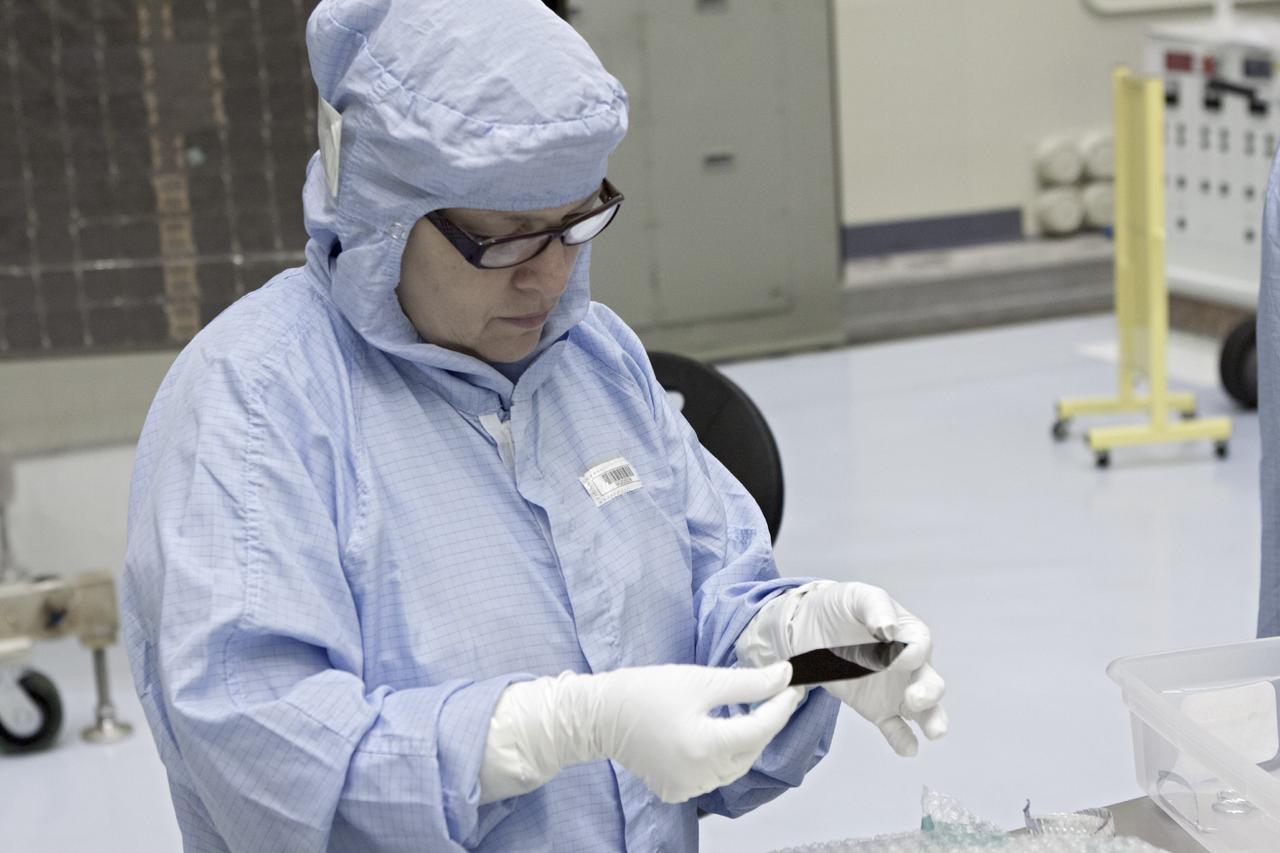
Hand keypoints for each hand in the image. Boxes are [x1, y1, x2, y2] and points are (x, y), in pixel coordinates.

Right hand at [586, 662, 803, 802]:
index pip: (760, 729)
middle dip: (764, 722)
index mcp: (706, 746)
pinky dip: (722, 757)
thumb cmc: (646, 690)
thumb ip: (746, 682)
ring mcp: (687, 788)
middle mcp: (700, 775)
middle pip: (750, 750)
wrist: (600, 715)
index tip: (793, 686)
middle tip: (772, 695)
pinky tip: (717, 735)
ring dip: (746, 741)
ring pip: (735, 767)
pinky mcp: (676, 791)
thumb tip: (784, 676)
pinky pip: (713, 776)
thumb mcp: (700, 680)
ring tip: (746, 712)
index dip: (781, 706)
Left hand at [737, 581, 947, 756]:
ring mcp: (896, 690)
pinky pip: (896, 728)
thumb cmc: (842, 606)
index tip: (893, 659)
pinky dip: (903, 739)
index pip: (920, 645)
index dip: (910, 655)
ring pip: (924, 710)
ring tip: (933, 732)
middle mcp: (909, 665)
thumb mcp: (857, 596)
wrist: (812, 627)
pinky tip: (908, 748)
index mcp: (908, 634)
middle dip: (929, 692)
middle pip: (930, 681)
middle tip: (914, 699)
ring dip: (932, 720)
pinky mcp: (878, 709)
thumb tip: (888, 629)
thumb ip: (875, 607)